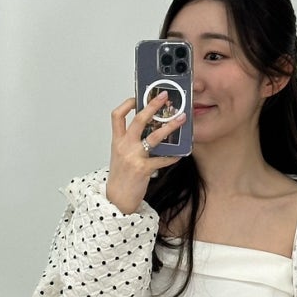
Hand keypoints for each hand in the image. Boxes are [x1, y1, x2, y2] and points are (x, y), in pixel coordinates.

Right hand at [106, 92, 186, 214]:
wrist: (116, 199)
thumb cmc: (120, 177)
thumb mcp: (120, 155)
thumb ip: (130, 142)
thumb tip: (150, 130)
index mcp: (117, 141)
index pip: (117, 116)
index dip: (127, 104)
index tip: (138, 97)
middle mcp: (124, 146)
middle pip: (138, 120)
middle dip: (152, 106)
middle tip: (164, 97)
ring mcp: (133, 157)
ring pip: (153, 137)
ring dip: (169, 126)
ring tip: (181, 119)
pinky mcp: (142, 169)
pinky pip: (161, 159)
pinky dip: (172, 156)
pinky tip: (180, 154)